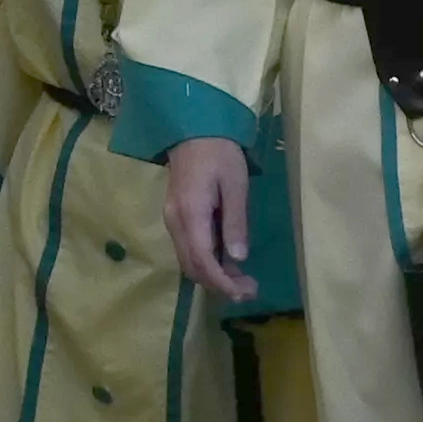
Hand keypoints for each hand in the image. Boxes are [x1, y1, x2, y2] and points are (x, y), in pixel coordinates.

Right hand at [161, 136, 261, 302]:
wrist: (192, 129)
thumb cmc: (219, 153)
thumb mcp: (236, 184)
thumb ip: (235, 222)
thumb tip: (238, 258)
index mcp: (191, 215)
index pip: (203, 261)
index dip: (223, 282)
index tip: (244, 292)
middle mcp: (175, 223)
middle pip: (193, 267)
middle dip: (220, 284)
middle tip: (250, 289)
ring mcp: (172, 221)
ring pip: (188, 261)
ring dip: (213, 275)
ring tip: (243, 279)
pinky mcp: (175, 218)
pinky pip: (188, 249)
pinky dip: (207, 261)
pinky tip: (228, 261)